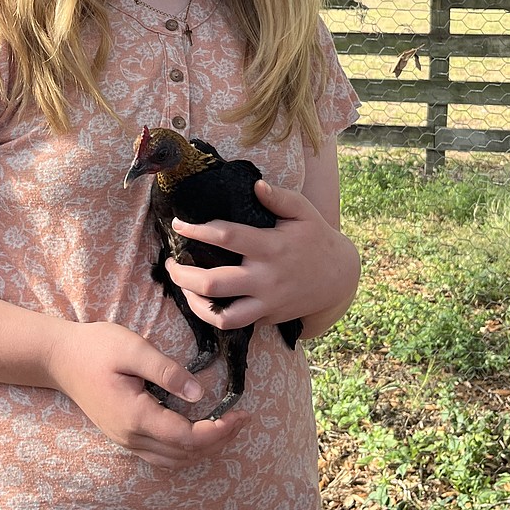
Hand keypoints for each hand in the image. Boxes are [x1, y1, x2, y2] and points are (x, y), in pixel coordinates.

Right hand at [46, 320, 249, 468]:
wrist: (59, 358)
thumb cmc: (95, 347)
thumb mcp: (133, 349)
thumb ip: (167, 371)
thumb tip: (199, 394)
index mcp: (135, 416)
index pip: (186, 437)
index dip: (218, 431)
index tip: (240, 415)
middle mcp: (131, 437)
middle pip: (184, 454)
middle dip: (218, 441)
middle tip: (243, 420)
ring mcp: (125, 439)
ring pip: (173, 460)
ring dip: (204, 449)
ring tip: (227, 428)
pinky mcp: (123, 435)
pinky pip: (161, 455)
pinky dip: (186, 450)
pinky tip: (198, 432)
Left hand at [166, 179, 359, 338]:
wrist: (339, 279)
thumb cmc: (317, 239)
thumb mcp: (304, 212)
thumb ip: (279, 198)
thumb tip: (256, 185)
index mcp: (270, 247)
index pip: (226, 236)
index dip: (197, 230)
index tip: (178, 224)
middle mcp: (265, 278)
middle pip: (214, 283)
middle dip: (182, 274)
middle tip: (169, 263)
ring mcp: (266, 302)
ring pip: (221, 315)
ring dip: (193, 304)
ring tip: (182, 288)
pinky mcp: (267, 318)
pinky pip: (235, 324)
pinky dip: (213, 315)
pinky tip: (202, 301)